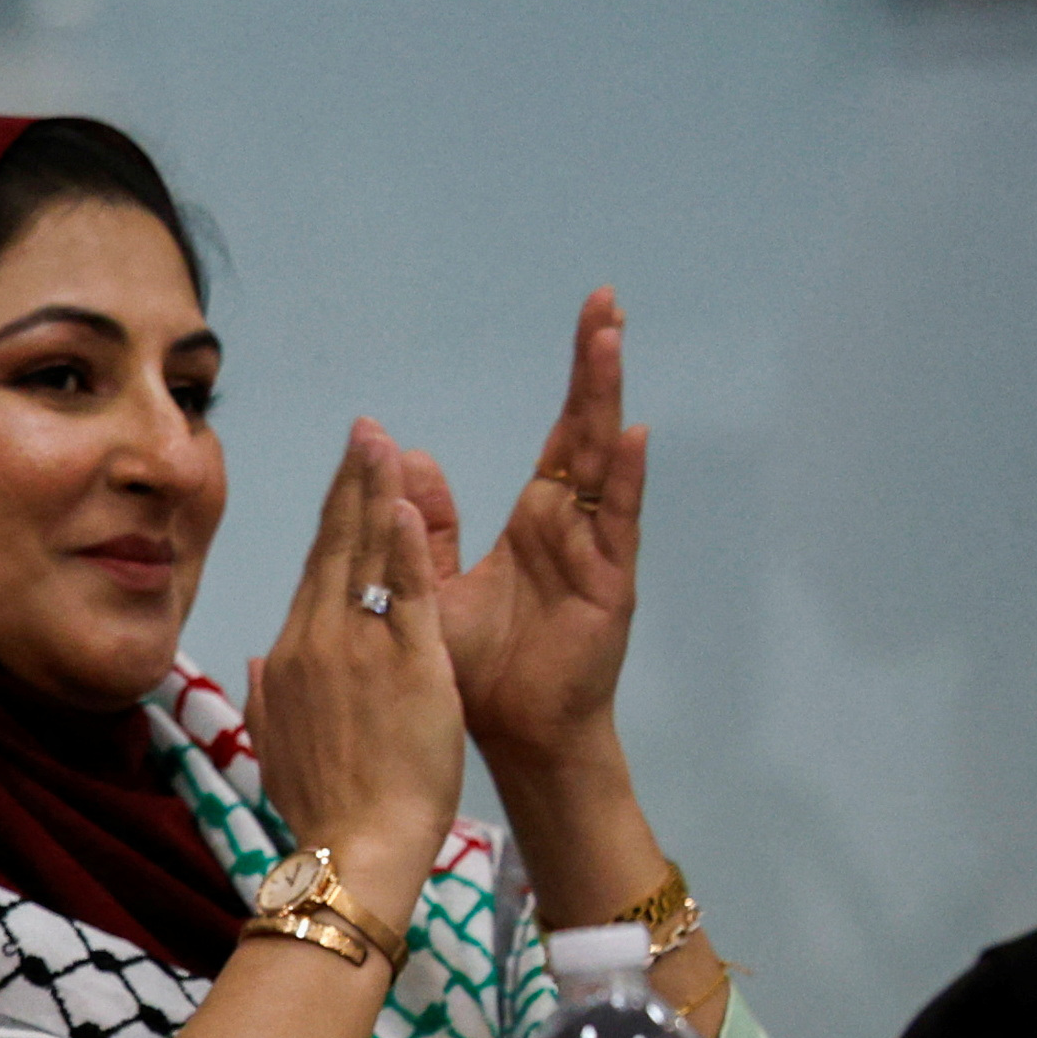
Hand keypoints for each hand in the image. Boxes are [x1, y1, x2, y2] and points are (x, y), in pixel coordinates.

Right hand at [242, 424, 467, 895]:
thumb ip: (268, 697)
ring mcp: (360, 648)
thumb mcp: (278, 748)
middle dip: (351, 482)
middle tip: (366, 430)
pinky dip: (404, 545)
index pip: (316, 569)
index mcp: (292, 658)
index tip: (345, 475)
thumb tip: (257, 659)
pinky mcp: (408, 663)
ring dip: (375, 492)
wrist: (356, 848)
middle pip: (336, 546)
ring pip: (367, 555)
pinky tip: (405, 502)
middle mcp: (318, 640)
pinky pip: (405, 592)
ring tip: (384, 442)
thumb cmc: (323, 808)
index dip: (331, 517)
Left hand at [421, 290, 646, 783]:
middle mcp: (571, 527)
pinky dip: (621, 479)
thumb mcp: (439, 587)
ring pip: (601, 462)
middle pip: (585, 431)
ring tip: (608, 340)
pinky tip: (629, 434)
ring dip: (603, 401)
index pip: (560, 437)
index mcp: (539, 523)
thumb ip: (431, 527)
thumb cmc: (479, 670)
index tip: (589, 315)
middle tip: (605, 301)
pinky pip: (615, 523)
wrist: (511, 736)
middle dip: (595, 367)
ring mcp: (594, 552)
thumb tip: (408, 460)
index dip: (573, 379)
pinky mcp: (608, 585)